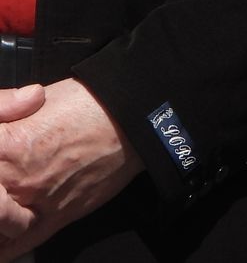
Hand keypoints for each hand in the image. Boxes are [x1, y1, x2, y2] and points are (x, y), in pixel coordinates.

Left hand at [0, 79, 141, 260]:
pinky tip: (1, 243)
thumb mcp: (36, 98)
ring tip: (0, 208)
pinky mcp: (55, 217)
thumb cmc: (88, 103)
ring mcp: (33, 200)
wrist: (134, 118)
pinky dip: (4, 247)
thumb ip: (5, 111)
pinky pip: (17, 244)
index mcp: (4, 142)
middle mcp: (12, 176)